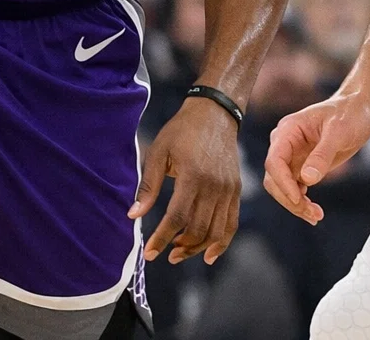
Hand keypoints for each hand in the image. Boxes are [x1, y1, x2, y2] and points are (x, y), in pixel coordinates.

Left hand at [129, 95, 241, 264]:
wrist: (215, 114)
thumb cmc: (182, 131)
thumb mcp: (159, 153)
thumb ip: (148, 186)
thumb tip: (133, 216)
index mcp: (192, 176)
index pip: (177, 217)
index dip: (162, 238)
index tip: (150, 253)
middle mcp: (214, 186)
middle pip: (198, 229)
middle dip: (180, 248)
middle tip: (165, 255)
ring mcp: (228, 189)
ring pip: (216, 231)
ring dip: (198, 248)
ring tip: (180, 252)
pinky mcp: (236, 190)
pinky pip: (232, 223)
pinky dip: (222, 242)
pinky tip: (210, 254)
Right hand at [263, 94, 369, 224]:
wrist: (359, 111)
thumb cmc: (349, 114)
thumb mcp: (338, 132)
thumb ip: (322, 155)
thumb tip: (307, 179)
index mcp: (288, 130)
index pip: (274, 161)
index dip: (283, 182)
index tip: (298, 198)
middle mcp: (285, 144)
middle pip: (274, 178)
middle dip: (289, 198)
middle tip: (312, 213)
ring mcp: (293, 156)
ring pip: (282, 187)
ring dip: (295, 204)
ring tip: (316, 216)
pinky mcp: (302, 166)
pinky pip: (295, 187)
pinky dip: (301, 201)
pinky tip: (314, 211)